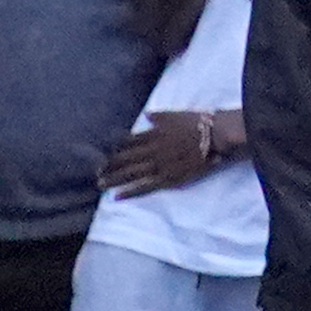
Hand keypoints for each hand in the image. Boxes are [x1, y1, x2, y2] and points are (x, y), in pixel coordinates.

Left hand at [98, 106, 237, 197]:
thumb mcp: (175, 114)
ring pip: (131, 174)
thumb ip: (158, 116)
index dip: (114, 149)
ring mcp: (159, 165)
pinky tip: (117, 196)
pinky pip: (145, 187)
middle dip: (109, 166)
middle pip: (125, 159)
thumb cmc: (199, 123)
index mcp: (153, 133)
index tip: (102, 154)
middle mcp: (152, 150)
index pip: (128, 142)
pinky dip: (130, 192)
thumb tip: (146, 115)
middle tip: (94, 172)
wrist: (216, 136)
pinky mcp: (168, 178)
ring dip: (114, 179)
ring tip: (99, 185)